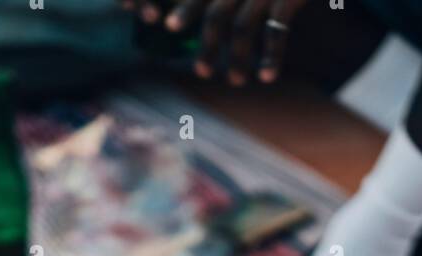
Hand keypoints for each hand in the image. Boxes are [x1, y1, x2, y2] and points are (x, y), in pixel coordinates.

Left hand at [124, 0, 310, 83]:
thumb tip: (181, 17)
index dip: (164, 1)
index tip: (144, 18)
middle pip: (213, 10)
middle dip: (204, 42)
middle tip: (201, 71)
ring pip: (242, 25)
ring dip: (237, 57)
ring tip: (235, 81)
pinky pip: (278, 29)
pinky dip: (271, 55)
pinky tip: (267, 77)